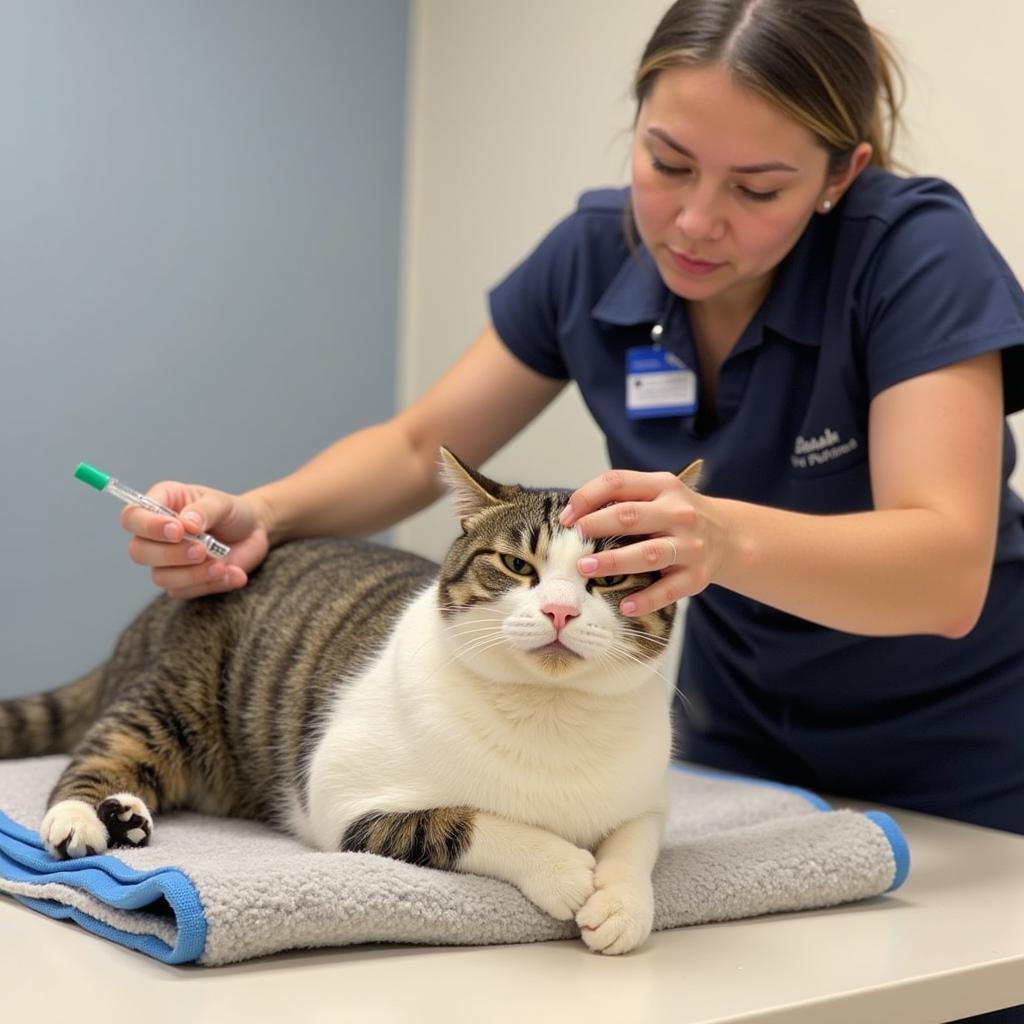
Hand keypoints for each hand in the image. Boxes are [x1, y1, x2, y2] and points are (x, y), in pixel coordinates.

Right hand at [120, 482, 269, 599]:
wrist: (255, 533)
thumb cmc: (233, 512)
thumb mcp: (223, 504)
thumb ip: (204, 510)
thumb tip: (187, 524)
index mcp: (160, 504)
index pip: (132, 517)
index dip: (149, 526)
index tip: (178, 530)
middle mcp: (156, 535)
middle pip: (139, 551)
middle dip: (170, 554)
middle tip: (201, 550)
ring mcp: (167, 562)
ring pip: (160, 577)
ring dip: (192, 574)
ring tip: (221, 565)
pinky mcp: (182, 583)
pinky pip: (185, 591)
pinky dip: (211, 584)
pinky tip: (233, 573)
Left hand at [558, 469, 718, 615]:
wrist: (729, 537)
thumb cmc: (676, 516)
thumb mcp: (658, 495)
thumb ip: (623, 499)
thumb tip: (572, 517)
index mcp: (663, 486)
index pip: (618, 482)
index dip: (587, 497)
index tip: (566, 518)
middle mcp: (679, 513)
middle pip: (631, 516)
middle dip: (597, 526)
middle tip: (573, 539)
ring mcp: (690, 546)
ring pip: (648, 553)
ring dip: (614, 561)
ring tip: (585, 568)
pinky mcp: (697, 577)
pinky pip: (668, 591)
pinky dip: (645, 600)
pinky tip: (624, 606)